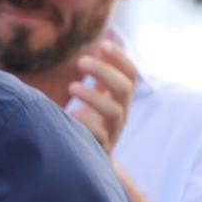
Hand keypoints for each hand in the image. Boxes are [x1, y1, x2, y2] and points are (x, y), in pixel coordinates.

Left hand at [66, 37, 137, 154]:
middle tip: (81, 61)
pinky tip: (71, 114)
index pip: (130, 74)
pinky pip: (99, 137)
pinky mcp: (101, 149)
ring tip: (72, 87)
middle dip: (105, 72)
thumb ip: (98, 72)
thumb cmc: (91, 121)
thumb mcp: (97, 95)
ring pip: (114, 112)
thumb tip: (99, 38)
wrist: (91, 162)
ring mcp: (113, 132)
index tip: (101, 44)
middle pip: (125, 89)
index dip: (119, 58)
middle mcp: (121, 113)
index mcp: (120, 98)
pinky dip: (86, 124)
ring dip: (94, 96)